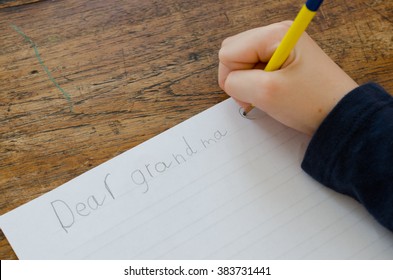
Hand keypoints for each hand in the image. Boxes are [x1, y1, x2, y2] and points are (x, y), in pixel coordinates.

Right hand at [218, 21, 357, 134]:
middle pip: (233, 53)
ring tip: (269, 95)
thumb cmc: (312, 103)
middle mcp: (277, 33)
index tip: (253, 93)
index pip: (228, 52)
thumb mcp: (267, 93)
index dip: (233, 77)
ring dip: (249, 82)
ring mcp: (281, 44)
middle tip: (259, 95)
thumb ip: (236, 82)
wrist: (341, 115)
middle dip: (240, 78)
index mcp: (274, 34)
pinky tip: (274, 92)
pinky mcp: (284, 57)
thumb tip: (230, 81)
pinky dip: (258, 83)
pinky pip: (256, 67)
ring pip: (243, 62)